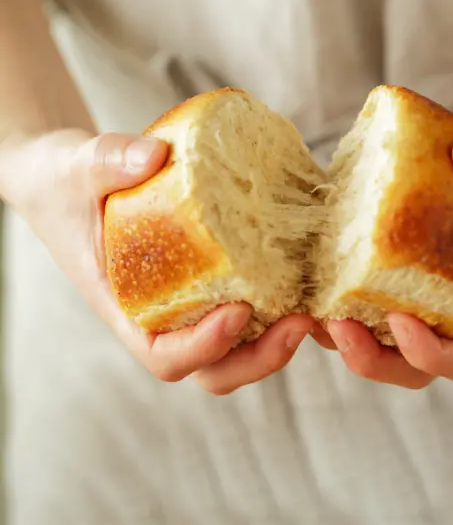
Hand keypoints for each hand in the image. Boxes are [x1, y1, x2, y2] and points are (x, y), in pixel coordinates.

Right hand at [2, 129, 312, 394]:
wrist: (70, 182)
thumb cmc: (67, 183)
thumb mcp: (77, 166)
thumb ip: (108, 160)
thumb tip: (155, 156)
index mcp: (124, 308)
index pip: (164, 355)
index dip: (204, 347)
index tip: (238, 311)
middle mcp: (161, 318)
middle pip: (215, 368)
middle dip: (260, 358)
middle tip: (300, 322)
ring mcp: (189, 305)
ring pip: (239, 349)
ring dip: (279, 340)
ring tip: (313, 308)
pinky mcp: (210, 284)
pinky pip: (251, 310)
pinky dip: (279, 306)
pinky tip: (307, 277)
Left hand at [327, 107, 452, 387]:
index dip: (430, 355)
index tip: (400, 322)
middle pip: (414, 355)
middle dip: (370, 354)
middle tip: (333, 324)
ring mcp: (439, 274)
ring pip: (386, 321)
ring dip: (345, 322)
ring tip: (310, 301)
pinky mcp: (418, 243)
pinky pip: (379, 270)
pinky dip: (346, 269)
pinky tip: (320, 249)